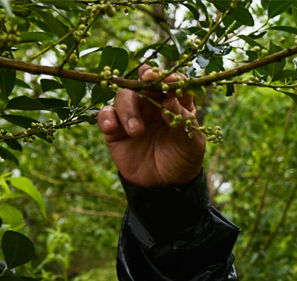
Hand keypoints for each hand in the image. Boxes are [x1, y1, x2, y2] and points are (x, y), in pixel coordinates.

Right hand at [97, 64, 205, 186]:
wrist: (164, 186)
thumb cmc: (182, 161)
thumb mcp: (191, 145)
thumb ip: (183, 123)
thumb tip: (170, 100)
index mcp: (176, 104)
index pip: (174, 83)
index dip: (170, 77)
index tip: (168, 80)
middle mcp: (154, 104)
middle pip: (145, 82)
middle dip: (144, 80)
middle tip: (147, 83)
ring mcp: (133, 114)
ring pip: (124, 96)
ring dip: (128, 110)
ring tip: (136, 132)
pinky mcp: (116, 128)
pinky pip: (105, 114)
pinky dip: (106, 117)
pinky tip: (112, 129)